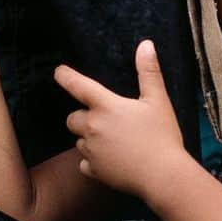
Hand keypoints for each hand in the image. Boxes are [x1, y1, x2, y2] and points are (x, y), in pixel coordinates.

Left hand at [55, 40, 185, 198]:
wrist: (162, 175)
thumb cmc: (162, 136)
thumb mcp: (158, 100)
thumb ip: (149, 72)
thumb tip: (145, 45)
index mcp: (106, 107)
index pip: (78, 86)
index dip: (65, 76)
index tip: (59, 72)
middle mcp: (93, 128)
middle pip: (72, 118)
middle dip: (81, 117)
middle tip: (102, 119)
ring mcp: (92, 151)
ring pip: (79, 141)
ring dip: (88, 138)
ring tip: (112, 141)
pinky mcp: (95, 171)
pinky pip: (85, 163)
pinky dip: (93, 161)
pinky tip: (110, 160)